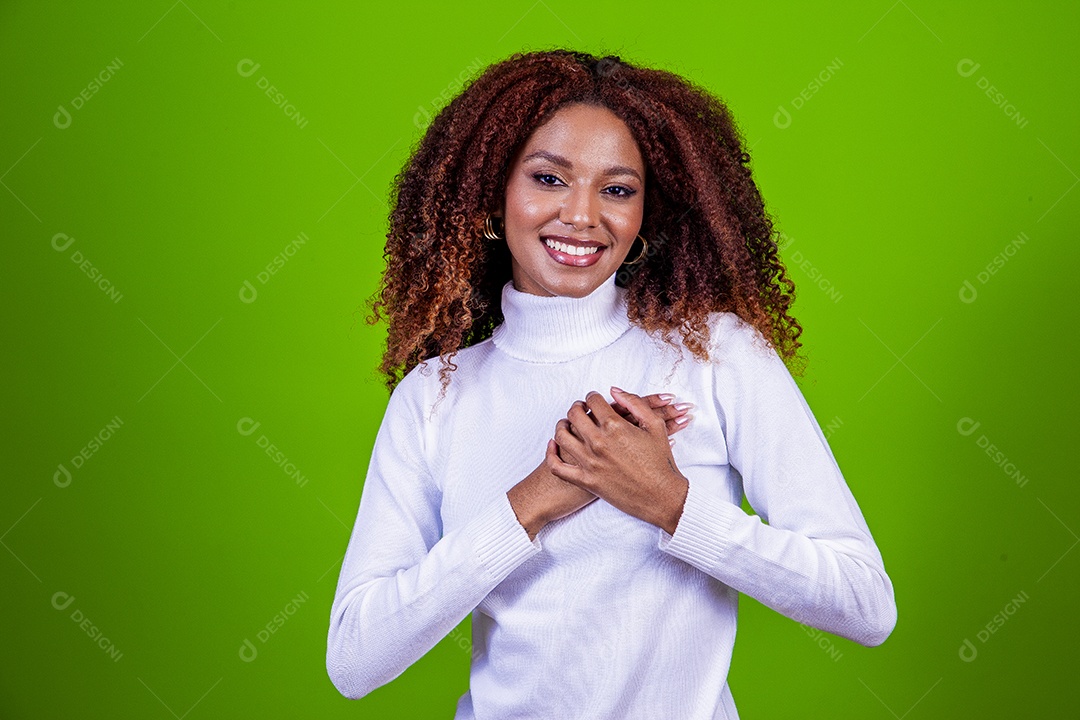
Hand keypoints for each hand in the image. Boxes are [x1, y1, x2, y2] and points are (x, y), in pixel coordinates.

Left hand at [550, 387, 689, 533]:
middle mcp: (599, 443)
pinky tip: (554, 445)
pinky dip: (550, 453)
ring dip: (562, 425)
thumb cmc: (661, 462)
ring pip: (561, 436)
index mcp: (615, 427)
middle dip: (577, 407)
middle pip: (574, 414)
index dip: (593, 396)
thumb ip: (635, 403)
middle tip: (581, 409)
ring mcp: (590, 463)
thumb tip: (614, 390)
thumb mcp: (655, 425)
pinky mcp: (586, 481)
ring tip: (568, 424)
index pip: (593, 401)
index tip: (594, 399)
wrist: (662, 496)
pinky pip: (557, 466)